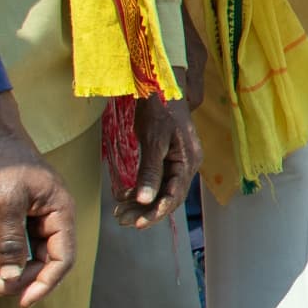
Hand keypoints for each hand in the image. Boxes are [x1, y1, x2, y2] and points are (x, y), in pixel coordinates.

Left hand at [0, 95, 78, 304]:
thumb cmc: (4, 161)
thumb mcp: (5, 204)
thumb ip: (9, 242)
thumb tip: (10, 277)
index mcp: (61, 213)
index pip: (62, 259)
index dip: (44, 283)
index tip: (22, 302)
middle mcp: (52, 218)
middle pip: (41, 261)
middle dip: (14, 274)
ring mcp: (34, 216)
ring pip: (21, 253)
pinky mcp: (17, 214)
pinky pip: (7, 239)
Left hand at [119, 93, 196, 225]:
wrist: (161, 83)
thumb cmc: (160, 107)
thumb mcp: (154, 139)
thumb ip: (150, 171)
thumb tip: (146, 200)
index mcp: (188, 160)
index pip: (174, 196)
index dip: (156, 213)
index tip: (137, 224)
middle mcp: (186, 164)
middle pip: (168, 196)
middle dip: (145, 211)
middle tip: (122, 220)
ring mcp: (178, 160)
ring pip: (160, 190)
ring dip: (141, 203)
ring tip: (120, 212)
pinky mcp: (167, 156)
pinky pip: (156, 179)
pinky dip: (141, 189)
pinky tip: (124, 194)